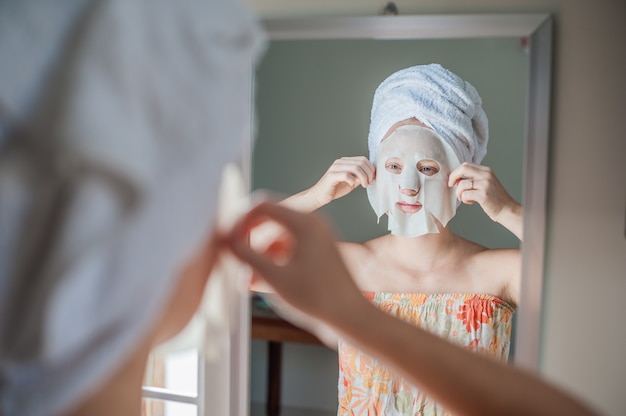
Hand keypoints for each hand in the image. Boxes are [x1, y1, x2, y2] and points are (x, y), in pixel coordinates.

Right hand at [226, 202, 362, 323]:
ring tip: (247, 280)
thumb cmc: (318, 298)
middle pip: (269, 220)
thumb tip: (227, 242)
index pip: (262, 205)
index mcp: (304, 222)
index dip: (240, 221)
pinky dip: (274, 261)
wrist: (351, 317)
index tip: (229, 240)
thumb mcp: (274, 277)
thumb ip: (247, 256)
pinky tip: (261, 283)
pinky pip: (290, 248)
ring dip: (260, 254)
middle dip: (249, 240)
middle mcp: (313, 224)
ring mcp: (318, 238)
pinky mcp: (320, 252)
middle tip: (234, 261)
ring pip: (278, 237)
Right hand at [307, 156, 374, 206]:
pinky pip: (346, 175)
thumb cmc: (334, 189)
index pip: (362, 159)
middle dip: (369, 173)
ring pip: (355, 167)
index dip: (371, 168)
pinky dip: (352, 181)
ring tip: (364, 185)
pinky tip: (352, 185)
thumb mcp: (351, 182)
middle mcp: (340, 162)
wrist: (319, 196)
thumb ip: (359, 177)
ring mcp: (335, 168)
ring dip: (363, 177)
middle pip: (361, 162)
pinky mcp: (331, 175)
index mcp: (345, 162)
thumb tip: (371, 175)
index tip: (373, 178)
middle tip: (369, 183)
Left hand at [448, 163, 522, 238]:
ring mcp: (485, 184)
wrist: (507, 210)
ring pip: (462, 184)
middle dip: (453, 177)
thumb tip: (456, 178)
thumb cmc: (494, 199)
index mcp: (487, 170)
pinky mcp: (483, 195)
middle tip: (451, 185)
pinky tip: (471, 202)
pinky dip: (464, 200)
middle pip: (463, 169)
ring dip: (459, 193)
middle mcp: (486, 175)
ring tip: (465, 198)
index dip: (456, 172)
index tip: (453, 181)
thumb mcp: (486, 183)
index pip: (466, 165)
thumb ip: (474, 178)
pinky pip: (465, 194)